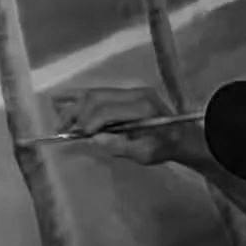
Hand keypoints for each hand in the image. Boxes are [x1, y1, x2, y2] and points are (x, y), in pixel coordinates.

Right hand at [50, 85, 207, 167]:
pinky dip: (82, 97)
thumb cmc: (166, 147)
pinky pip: (100, 93)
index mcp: (142, 107)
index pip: (107, 110)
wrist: (185, 136)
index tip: (77, 135)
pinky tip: (62, 98)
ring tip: (61, 120)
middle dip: (77, 113)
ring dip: (75, 105)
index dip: (89, 122)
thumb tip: (93, 139)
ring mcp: (131, 91)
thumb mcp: (145, 154)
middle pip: (97, 97)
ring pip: (96, 93)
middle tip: (62, 129)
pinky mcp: (127, 93)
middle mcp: (135, 93)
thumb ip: (119, 146)